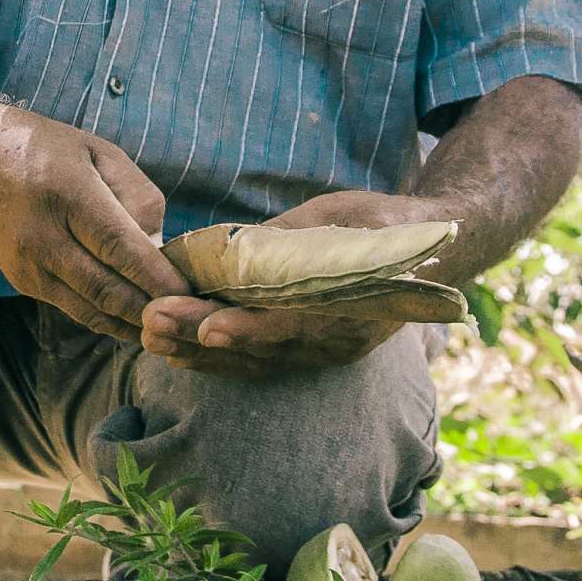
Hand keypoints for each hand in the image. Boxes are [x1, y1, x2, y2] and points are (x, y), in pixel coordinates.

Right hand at [0, 104, 189, 341]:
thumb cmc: (45, 148)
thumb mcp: (99, 151)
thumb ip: (137, 196)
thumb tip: (160, 247)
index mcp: (67, 194)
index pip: (119, 248)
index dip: (157, 278)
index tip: (192, 295)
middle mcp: (42, 236)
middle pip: (106, 289)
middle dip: (152, 311)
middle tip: (191, 321)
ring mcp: (27, 265)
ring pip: (90, 310)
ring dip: (132, 325)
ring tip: (171, 330)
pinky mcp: (21, 282)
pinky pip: (74, 308)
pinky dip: (107, 319)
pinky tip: (136, 320)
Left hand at [140, 190, 447, 377]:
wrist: (431, 250)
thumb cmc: (381, 223)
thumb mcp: (338, 216)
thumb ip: (289, 238)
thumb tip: (229, 248)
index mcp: (352, 306)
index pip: (291, 324)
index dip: (248, 329)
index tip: (207, 327)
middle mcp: (336, 340)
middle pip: (259, 347)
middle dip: (200, 335)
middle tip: (151, 319)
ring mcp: (323, 353)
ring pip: (253, 362)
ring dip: (198, 351)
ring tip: (149, 334)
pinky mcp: (310, 355)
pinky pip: (259, 364)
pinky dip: (219, 359)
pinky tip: (178, 351)